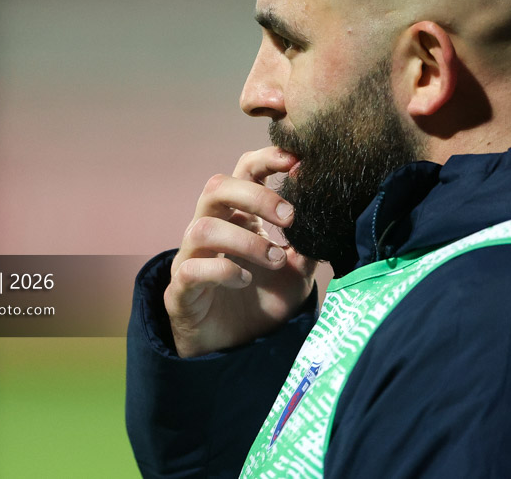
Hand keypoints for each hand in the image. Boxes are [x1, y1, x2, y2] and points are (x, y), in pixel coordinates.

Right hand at [164, 146, 316, 357]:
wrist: (238, 350)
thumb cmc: (262, 301)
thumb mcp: (297, 272)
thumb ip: (309, 245)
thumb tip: (330, 216)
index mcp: (238, 216)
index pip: (243, 172)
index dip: (265, 160)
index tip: (297, 161)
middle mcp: (210, 228)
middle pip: (217, 187)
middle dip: (255, 196)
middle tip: (290, 217)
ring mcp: (191, 257)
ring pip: (203, 228)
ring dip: (245, 240)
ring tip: (276, 260)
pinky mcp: (180, 289)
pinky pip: (192, 269)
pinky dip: (222, 271)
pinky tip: (245, 280)